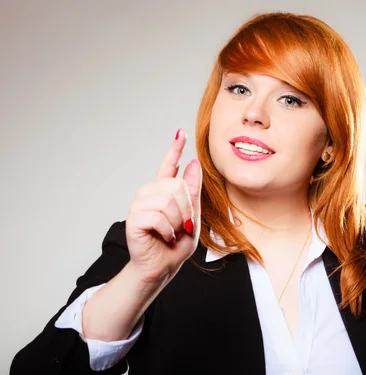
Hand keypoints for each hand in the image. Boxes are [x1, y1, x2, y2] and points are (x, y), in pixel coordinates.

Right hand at [125, 128, 201, 284]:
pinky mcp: (133, 218)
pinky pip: (159, 217)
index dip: (175, 148)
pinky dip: (168, 231)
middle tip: (182, 226)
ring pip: (169, 201)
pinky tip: (163, 237)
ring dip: (177, 222)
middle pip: (177, 187)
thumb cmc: (176, 245)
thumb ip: (193, 192)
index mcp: (164, 192)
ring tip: (172, 232)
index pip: (168, 165)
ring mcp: (139, 205)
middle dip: (187, 209)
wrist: (162, 267)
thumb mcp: (192, 216)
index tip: (181, 133)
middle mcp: (149, 194)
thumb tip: (193, 163)